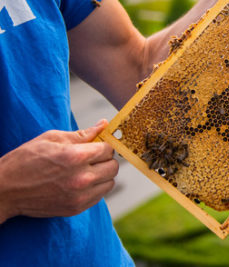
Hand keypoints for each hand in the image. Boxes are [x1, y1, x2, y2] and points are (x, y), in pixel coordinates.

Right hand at [0, 120, 117, 222]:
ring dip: (102, 175)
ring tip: (86, 171)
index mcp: (75, 157)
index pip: (108, 149)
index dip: (103, 145)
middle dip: (105, 159)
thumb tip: (104, 125)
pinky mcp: (75, 209)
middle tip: (92, 158)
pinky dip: (95, 189)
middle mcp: (81, 178)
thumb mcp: (51, 139)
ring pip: (109, 183)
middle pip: (113, 166)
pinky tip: (80, 183)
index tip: (96, 146)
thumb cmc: (25, 160)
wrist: (4, 190)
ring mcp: (79, 196)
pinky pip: (99, 196)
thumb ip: (82, 134)